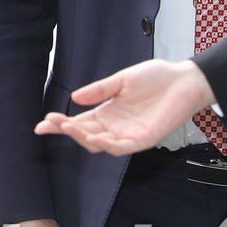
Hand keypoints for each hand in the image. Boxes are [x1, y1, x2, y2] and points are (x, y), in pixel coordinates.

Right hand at [34, 59, 216, 155]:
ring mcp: (128, 135)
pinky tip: (93, 138)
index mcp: (107, 112)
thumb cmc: (156, 78)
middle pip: (84, 134)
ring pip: (98, 144)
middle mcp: (115, 126)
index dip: (60, 123)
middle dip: (64, 130)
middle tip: (49, 124)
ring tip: (66, 127)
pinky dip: (106, 145)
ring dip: (81, 137)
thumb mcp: (121, 80)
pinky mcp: (143, 140)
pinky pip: (121, 148)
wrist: (183, 80)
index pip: (79, 121)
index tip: (43, 123)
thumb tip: (75, 97)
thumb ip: (99, 90)